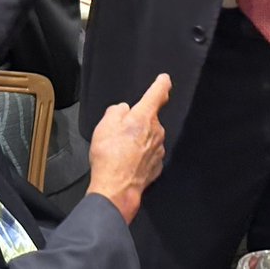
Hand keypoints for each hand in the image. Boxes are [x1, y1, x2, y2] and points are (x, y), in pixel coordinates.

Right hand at [88, 74, 170, 223]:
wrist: (116, 189)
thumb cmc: (109, 157)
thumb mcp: (104, 125)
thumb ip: (116, 111)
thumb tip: (123, 111)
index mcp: (145, 116)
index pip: (158, 92)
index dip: (162, 83)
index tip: (164, 79)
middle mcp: (156, 130)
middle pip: (149, 118)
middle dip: (137, 122)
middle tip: (119, 134)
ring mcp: (158, 149)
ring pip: (149, 137)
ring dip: (138, 140)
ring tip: (120, 152)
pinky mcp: (157, 165)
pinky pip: (148, 154)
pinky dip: (139, 156)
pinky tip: (127, 162)